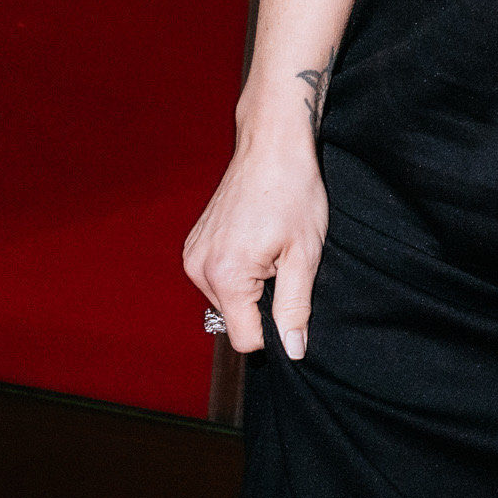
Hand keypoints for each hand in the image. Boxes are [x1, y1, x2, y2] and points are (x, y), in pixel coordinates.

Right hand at [185, 135, 326, 361]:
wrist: (271, 147)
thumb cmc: (293, 193)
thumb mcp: (305, 255)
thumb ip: (295, 307)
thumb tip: (293, 350)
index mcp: (225, 275)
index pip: (244, 339)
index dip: (274, 331)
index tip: (291, 302)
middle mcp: (199, 269)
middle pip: (234, 319)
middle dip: (262, 302)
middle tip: (283, 262)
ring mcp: (192, 255)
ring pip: (226, 300)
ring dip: (251, 286)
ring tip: (270, 248)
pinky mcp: (193, 245)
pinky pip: (218, 278)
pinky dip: (238, 271)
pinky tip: (256, 242)